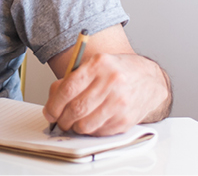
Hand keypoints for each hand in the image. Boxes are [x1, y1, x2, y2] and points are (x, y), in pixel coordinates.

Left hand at [42, 53, 170, 135]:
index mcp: (99, 65)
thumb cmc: (116, 72)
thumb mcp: (93, 65)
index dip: (54, 105)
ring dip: (74, 128)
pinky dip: (90, 131)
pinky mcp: (126, 119)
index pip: (68, 89)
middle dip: (62, 119)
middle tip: (59, 121)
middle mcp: (112, 83)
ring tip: (73, 123)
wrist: (148, 80)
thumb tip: (52, 102)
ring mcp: (121, 102)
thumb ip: (71, 80)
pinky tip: (90, 123)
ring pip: (86, 124)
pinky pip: (99, 132)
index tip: (49, 112)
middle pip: (76, 109)